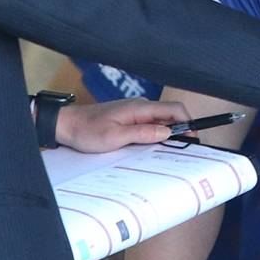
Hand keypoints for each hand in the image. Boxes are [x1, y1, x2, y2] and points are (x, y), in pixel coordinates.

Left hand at [57, 97, 189, 152]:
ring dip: (167, 135)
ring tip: (165, 152)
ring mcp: (135, 112)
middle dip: (180, 131)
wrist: (66, 125)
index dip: (188, 122)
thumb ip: (142, 133)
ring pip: (161, 122)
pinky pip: (149, 125)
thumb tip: (167, 132)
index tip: (193, 138)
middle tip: (182, 150)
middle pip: (171, 116)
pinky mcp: (129, 119)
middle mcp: (140, 107)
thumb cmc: (86, 130)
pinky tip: (150, 148)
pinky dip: (155, 136)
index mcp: (140, 108)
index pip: (175, 109)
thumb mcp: (114, 137)